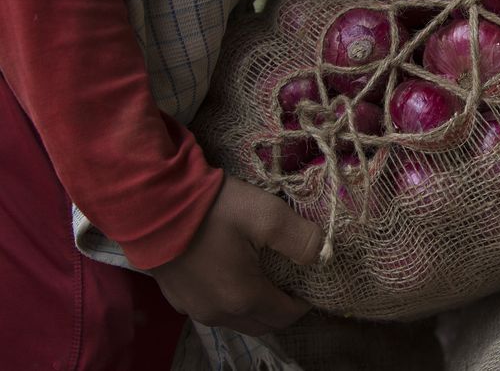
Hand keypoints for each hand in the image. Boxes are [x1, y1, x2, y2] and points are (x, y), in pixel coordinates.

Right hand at [149, 176, 321, 335]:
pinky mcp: (175, 297)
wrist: (151, 202)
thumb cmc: (212, 209)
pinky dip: (229, 300)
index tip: (310, 282)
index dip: (304, 302)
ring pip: (236, 320)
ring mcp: (192, 308)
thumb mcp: (267, 214)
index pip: (286, 316)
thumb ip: (301, 238)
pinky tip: (232, 274)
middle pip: (262, 324)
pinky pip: (212, 309)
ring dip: (255, 307)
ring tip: (264, 277)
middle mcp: (217, 313)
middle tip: (291, 281)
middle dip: (281, 309)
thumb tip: (320, 254)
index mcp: (243, 298)